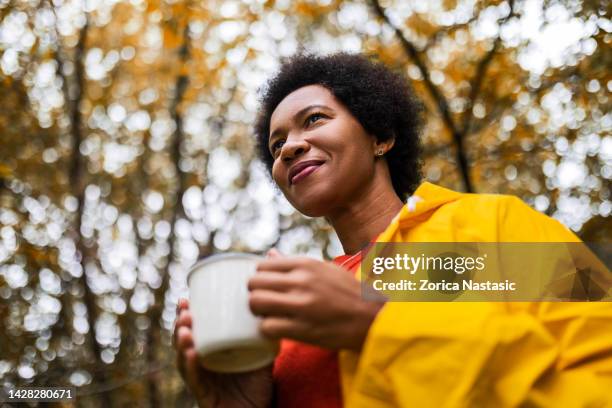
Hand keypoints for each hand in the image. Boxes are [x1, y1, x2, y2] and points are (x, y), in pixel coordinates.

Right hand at [174, 298, 273, 407]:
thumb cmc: (256, 385)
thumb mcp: (261, 355)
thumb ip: (264, 336)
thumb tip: (271, 309)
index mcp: (210, 351)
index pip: (194, 330)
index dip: (186, 315)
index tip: (186, 298)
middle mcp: (201, 364)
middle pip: (183, 342)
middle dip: (181, 325)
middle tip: (185, 311)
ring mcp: (200, 380)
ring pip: (182, 359)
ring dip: (181, 343)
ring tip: (185, 329)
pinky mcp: (204, 395)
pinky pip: (194, 380)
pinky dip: (190, 366)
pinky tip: (191, 353)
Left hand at [248, 250, 384, 350]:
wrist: (372, 319)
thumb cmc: (349, 293)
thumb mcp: (325, 269)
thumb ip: (295, 264)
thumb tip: (270, 254)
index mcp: (306, 264)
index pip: (262, 265)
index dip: (261, 278)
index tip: (268, 288)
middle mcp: (301, 281)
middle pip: (254, 283)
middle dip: (255, 294)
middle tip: (266, 303)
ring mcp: (301, 305)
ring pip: (256, 303)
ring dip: (258, 312)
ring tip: (270, 316)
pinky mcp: (302, 329)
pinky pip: (267, 327)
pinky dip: (268, 330)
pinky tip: (279, 329)